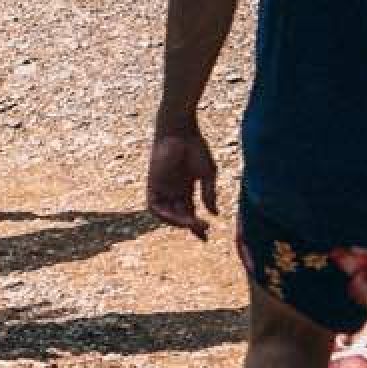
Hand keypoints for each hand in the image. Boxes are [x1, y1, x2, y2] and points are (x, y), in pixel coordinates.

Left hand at [147, 121, 217, 239]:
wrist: (181, 129)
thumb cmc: (195, 146)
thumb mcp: (207, 174)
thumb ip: (209, 194)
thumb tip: (214, 214)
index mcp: (186, 188)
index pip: (190, 212)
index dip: (196, 226)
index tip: (206, 238)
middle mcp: (173, 190)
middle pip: (179, 215)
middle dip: (190, 225)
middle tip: (204, 229)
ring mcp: (162, 187)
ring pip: (166, 214)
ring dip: (177, 222)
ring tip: (191, 223)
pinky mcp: (152, 183)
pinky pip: (154, 206)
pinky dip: (163, 214)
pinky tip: (176, 217)